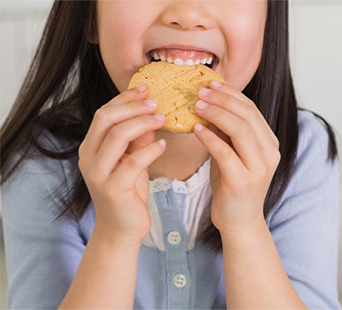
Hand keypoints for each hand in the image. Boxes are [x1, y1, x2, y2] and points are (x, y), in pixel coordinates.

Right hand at [78, 85, 165, 245]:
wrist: (121, 228)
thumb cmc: (127, 192)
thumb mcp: (132, 160)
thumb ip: (138, 139)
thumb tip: (152, 114)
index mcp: (91, 148)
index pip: (104, 113)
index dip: (125, 98)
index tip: (145, 88)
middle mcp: (89, 158)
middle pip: (106, 118)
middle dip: (132, 106)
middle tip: (155, 101)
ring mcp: (98, 174)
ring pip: (117, 135)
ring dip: (142, 122)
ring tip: (162, 118)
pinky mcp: (113, 189)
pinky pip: (133, 162)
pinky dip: (150, 149)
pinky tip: (162, 144)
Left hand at [194, 81, 279, 235]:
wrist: (239, 221)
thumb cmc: (233, 186)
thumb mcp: (233, 155)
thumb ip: (227, 134)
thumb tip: (209, 107)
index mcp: (269, 144)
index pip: (252, 110)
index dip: (231, 94)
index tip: (211, 84)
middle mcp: (269, 153)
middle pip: (247, 115)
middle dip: (222, 99)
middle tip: (200, 91)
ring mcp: (258, 168)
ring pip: (239, 129)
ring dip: (215, 113)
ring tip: (196, 105)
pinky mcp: (242, 181)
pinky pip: (224, 152)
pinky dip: (209, 137)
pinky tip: (195, 129)